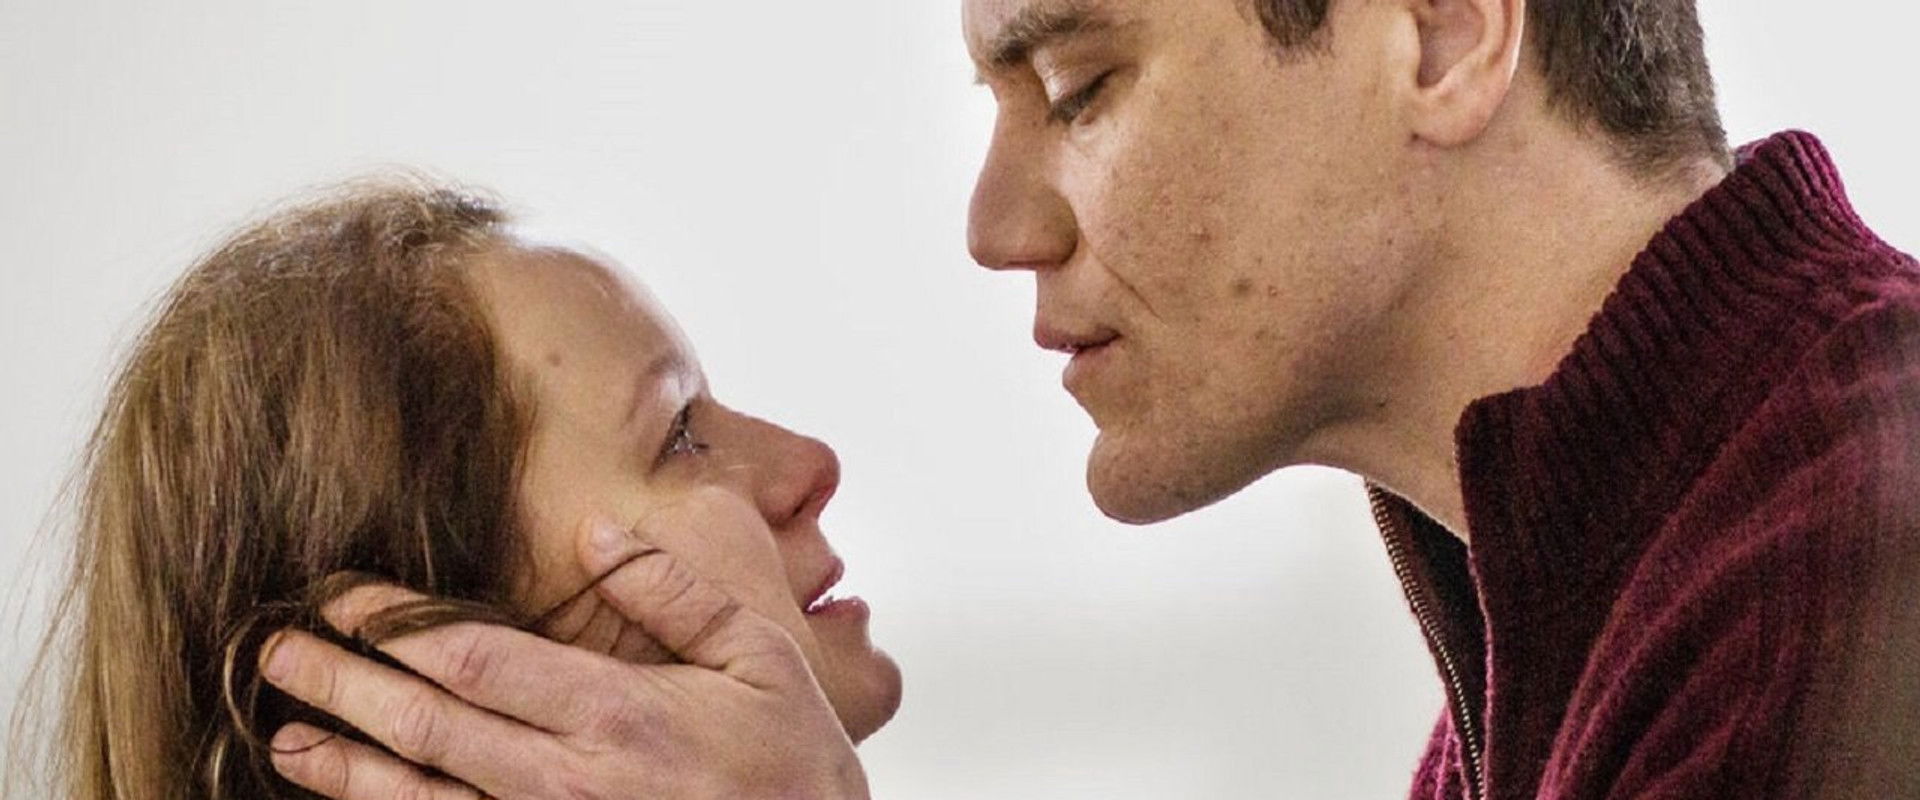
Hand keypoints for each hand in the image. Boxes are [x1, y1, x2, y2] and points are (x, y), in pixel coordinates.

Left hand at [259, 521, 868, 799]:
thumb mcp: (759, 655)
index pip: (471, 658)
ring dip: (346, 767)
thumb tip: (595, 528)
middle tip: (271, 652)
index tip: (335, 595)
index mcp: (614, 712)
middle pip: (426, 725)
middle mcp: (568, 779)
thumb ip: (672, 589)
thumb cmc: (796, 765)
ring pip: (424, 799)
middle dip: (339, 685)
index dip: (391, 626)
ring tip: (283, 740)